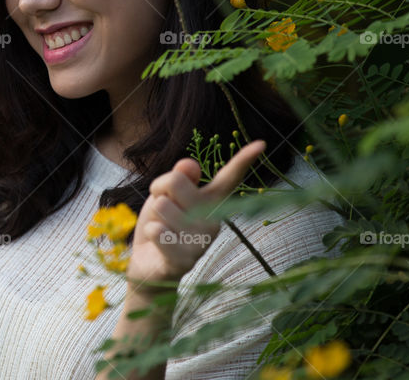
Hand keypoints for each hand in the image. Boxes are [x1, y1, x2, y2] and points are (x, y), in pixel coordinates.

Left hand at [125, 139, 266, 297]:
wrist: (146, 264)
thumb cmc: (160, 223)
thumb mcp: (165, 194)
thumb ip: (178, 178)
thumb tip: (190, 164)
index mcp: (212, 201)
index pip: (229, 177)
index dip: (244, 159)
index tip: (262, 143)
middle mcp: (214, 221)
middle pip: (176, 180)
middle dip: (158, 189)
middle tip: (161, 208)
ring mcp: (202, 242)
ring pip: (164, 206)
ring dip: (153, 214)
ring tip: (160, 228)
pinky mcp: (185, 261)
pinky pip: (158, 231)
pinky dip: (150, 231)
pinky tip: (157, 240)